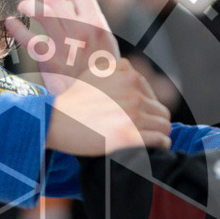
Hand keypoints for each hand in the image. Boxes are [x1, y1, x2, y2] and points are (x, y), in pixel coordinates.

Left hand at [5, 0, 119, 94]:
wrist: (101, 106)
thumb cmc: (104, 82)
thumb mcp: (109, 52)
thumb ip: (95, 33)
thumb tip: (81, 19)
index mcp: (98, 26)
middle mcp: (83, 31)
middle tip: (38, 5)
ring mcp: (66, 44)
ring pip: (43, 11)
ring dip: (29, 5)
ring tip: (23, 7)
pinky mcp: (51, 60)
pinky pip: (29, 37)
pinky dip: (16, 28)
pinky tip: (11, 24)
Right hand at [47, 58, 171, 154]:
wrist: (56, 121)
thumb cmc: (72, 101)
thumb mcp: (94, 73)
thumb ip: (115, 69)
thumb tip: (131, 72)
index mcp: (129, 77)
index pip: (152, 95)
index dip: (147, 109)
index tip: (139, 120)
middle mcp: (134, 93)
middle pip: (161, 111)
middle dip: (154, 122)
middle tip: (144, 133)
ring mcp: (134, 115)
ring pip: (164, 126)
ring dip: (158, 134)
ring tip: (149, 142)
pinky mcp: (130, 136)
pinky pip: (160, 141)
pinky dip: (159, 145)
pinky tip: (153, 149)